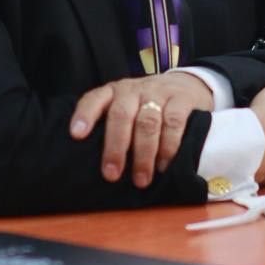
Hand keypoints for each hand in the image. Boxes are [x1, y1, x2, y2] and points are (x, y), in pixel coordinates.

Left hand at [70, 71, 213, 188]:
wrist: (187, 85)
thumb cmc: (148, 105)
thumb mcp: (127, 107)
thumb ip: (112, 126)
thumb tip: (94, 165)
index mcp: (114, 92)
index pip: (94, 99)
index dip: (85, 115)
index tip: (76, 135)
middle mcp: (133, 90)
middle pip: (121, 115)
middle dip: (115, 147)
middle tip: (111, 174)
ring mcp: (158, 93)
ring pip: (148, 122)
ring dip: (143, 153)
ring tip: (141, 179)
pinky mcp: (181, 99)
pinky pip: (173, 122)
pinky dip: (169, 146)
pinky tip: (164, 165)